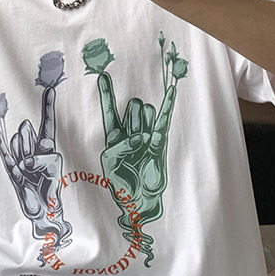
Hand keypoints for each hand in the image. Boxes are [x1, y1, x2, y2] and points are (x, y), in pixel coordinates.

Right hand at [0, 86, 70, 249]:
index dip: (48, 107)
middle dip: (32, 140)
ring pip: (20, 146)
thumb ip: (44, 160)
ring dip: (26, 153)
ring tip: (31, 171)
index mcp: (47, 148)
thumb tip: (26, 162)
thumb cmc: (51, 187)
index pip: (47, 124)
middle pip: (29, 134)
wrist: (45, 212)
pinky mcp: (14, 174)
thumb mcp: (55, 168)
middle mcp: (33, 151)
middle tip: (36, 159)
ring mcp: (22, 161)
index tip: (51, 89)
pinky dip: (3, 147)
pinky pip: (8, 159)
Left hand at [97, 72, 176, 219]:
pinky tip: (172, 91)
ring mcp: (146, 135)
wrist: (139, 200)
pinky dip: (168, 105)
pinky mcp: (159, 142)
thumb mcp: (110, 163)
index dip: (107, 93)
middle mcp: (131, 132)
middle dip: (133, 116)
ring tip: (143, 143)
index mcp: (114, 136)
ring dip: (144, 122)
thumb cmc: (121, 181)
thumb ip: (120, 147)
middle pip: (133, 107)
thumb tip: (143, 137)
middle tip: (134, 138)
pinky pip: (164, 121)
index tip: (103, 75)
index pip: (110, 111)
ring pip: (146, 112)